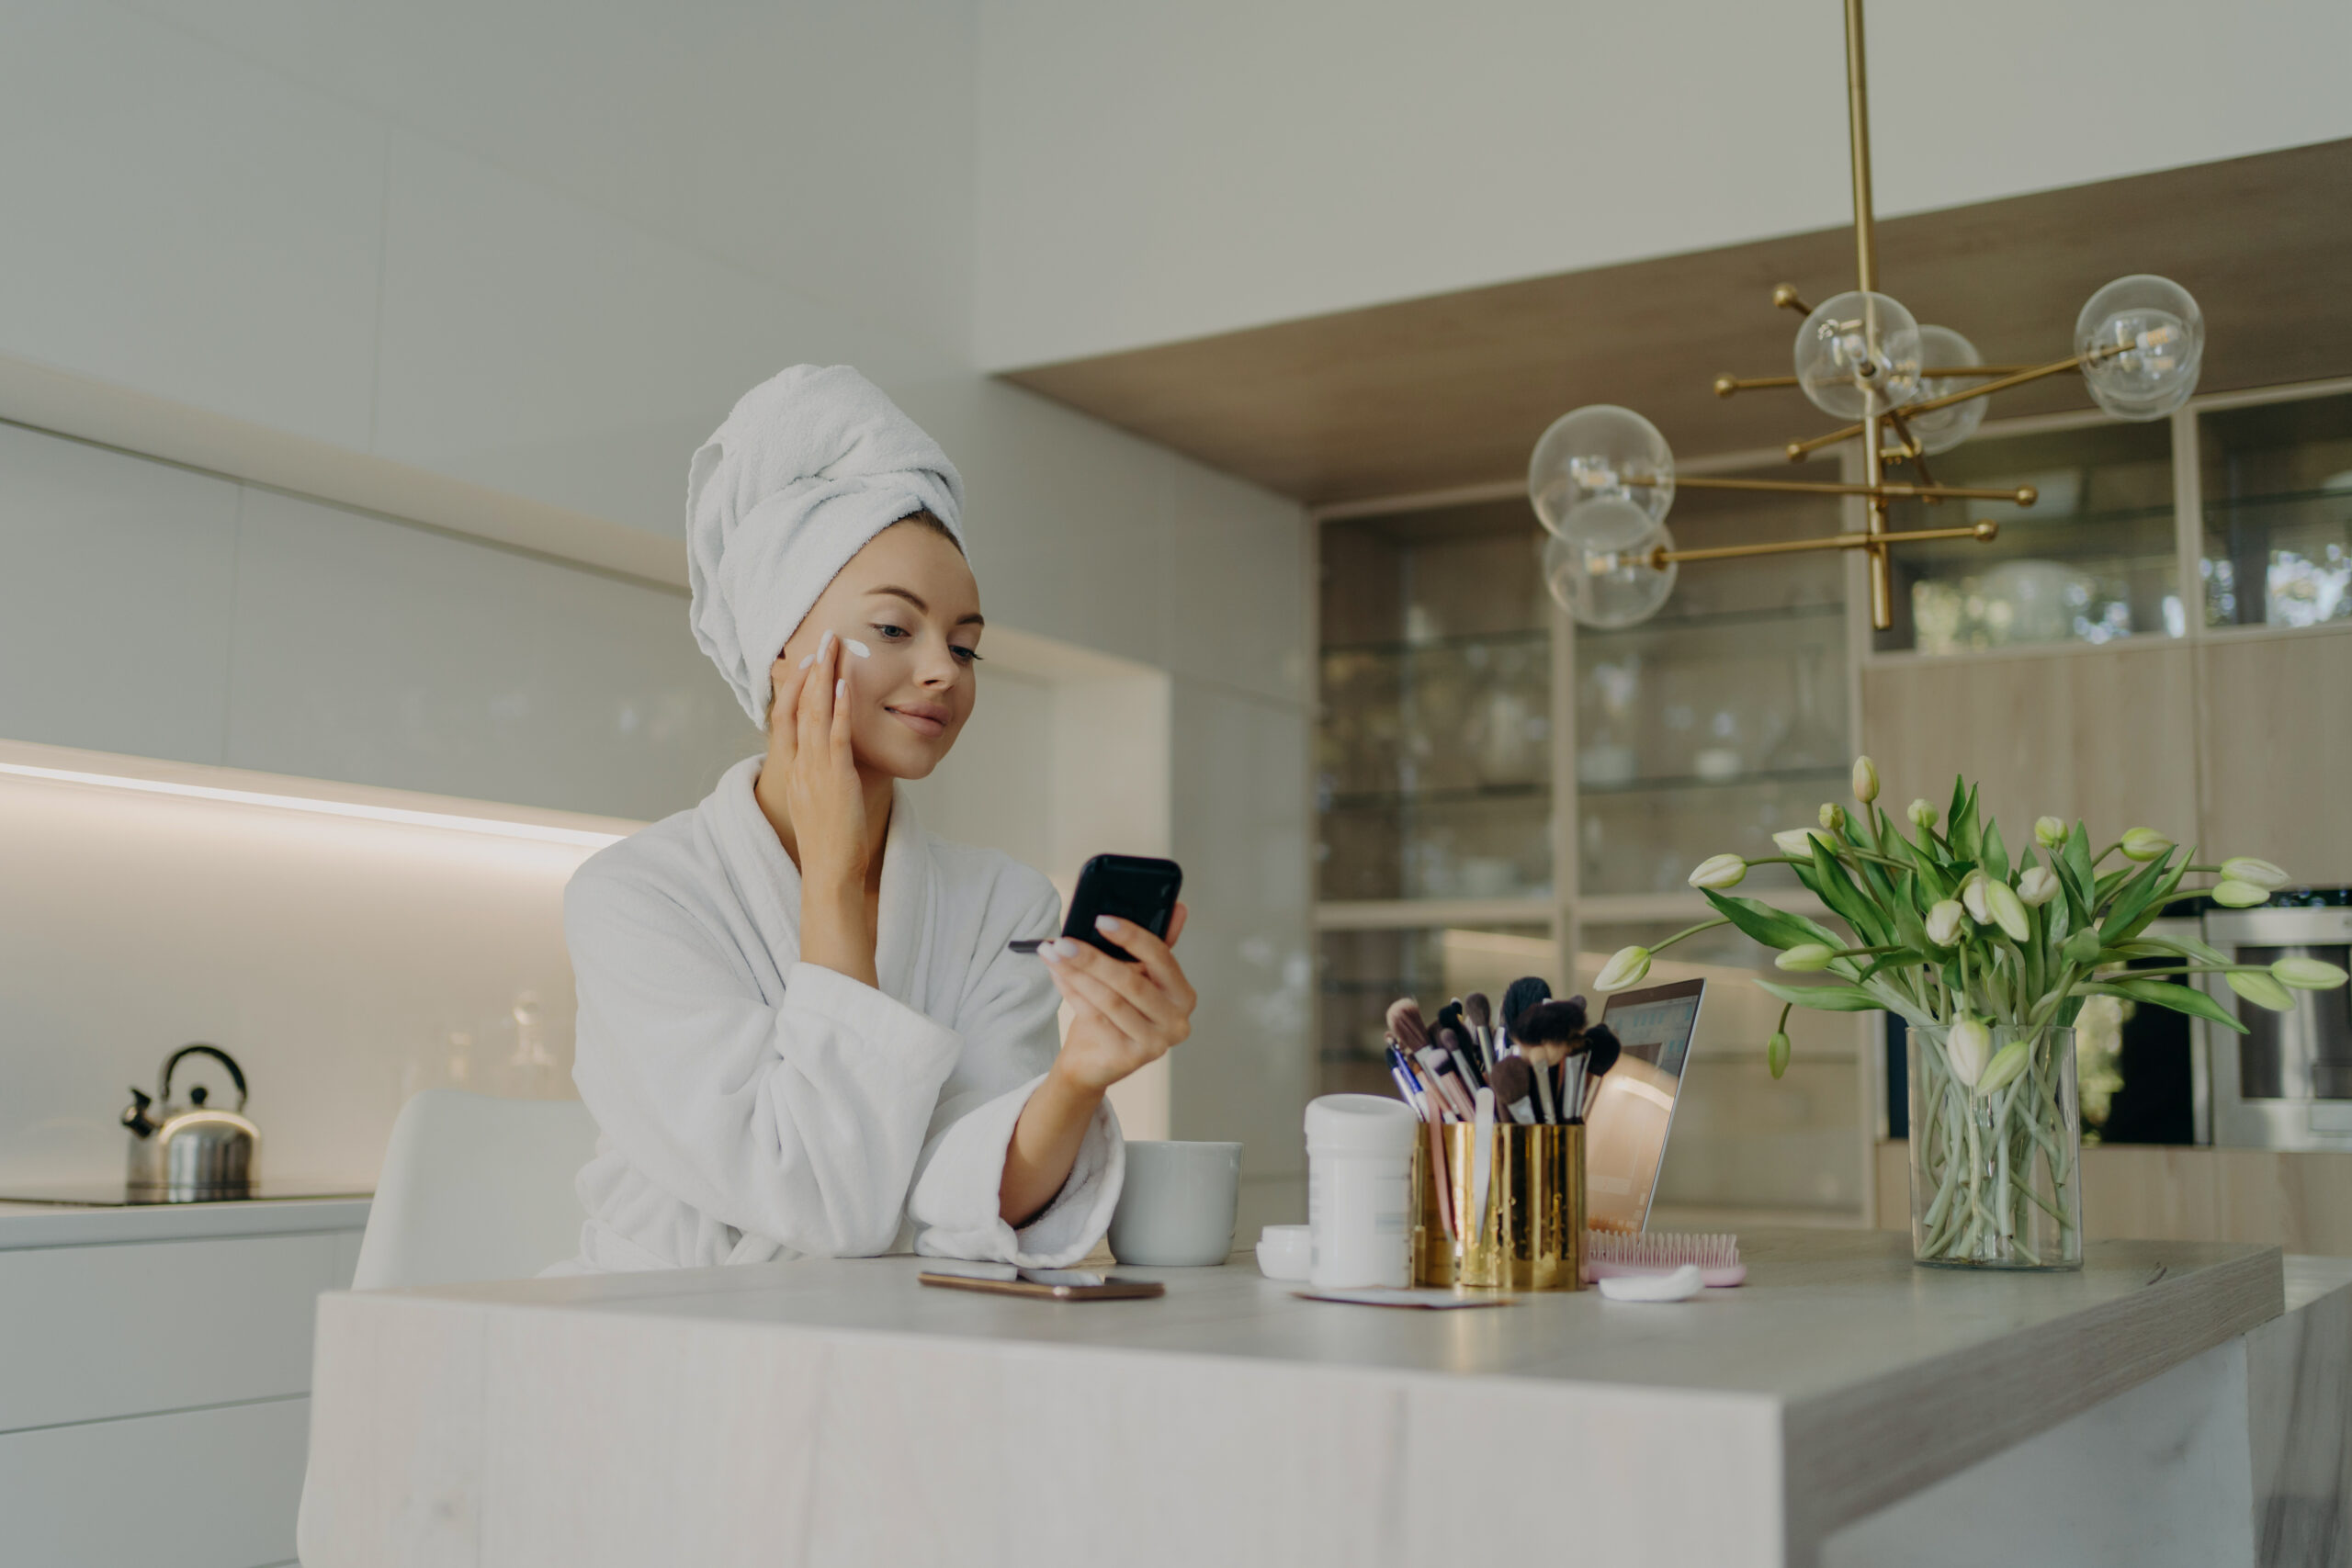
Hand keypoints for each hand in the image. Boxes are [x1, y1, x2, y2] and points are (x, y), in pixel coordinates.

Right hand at [764, 631, 867, 890]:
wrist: (828, 872)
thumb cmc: (829, 843)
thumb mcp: (817, 803)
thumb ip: (820, 779)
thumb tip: (832, 763)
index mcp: (793, 771)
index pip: (784, 718)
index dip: (793, 687)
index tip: (804, 662)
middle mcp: (799, 765)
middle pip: (798, 706)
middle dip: (810, 670)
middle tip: (821, 639)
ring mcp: (815, 770)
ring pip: (816, 713)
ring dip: (825, 677)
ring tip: (833, 646)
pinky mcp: (836, 777)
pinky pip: (836, 735)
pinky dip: (840, 707)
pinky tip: (845, 683)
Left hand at [1040, 906, 1195, 1092]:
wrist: (1094, 1061)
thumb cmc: (1117, 1013)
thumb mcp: (1136, 976)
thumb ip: (1151, 946)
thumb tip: (1179, 907)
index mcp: (1183, 995)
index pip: (1161, 957)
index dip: (1131, 936)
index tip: (1101, 919)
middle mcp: (1176, 1021)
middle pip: (1132, 982)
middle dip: (1093, 957)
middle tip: (1062, 941)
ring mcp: (1155, 1044)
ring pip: (1110, 1000)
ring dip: (1076, 973)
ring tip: (1052, 953)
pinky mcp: (1129, 1058)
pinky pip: (1095, 1017)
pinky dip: (1072, 992)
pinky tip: (1057, 975)